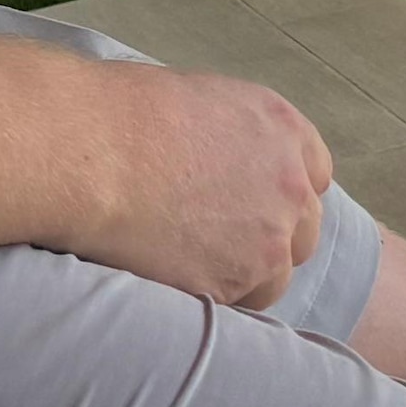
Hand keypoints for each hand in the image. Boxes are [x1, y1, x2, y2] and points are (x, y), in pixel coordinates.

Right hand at [69, 61, 335, 309]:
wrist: (91, 154)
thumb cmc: (124, 113)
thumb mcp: (200, 102)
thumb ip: (234, 138)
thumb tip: (221, 162)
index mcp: (284, 130)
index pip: (315, 175)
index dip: (283, 194)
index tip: (256, 205)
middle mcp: (290, 186)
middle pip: (303, 232)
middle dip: (271, 239)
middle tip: (220, 241)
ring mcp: (267, 241)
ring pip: (275, 279)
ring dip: (245, 278)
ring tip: (192, 267)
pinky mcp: (233, 285)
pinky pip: (233, 304)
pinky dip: (209, 297)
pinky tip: (172, 279)